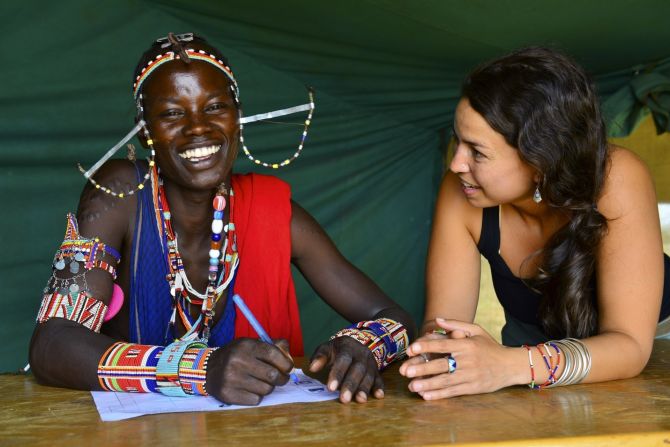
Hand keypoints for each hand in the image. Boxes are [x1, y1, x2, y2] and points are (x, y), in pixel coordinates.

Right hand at [206, 338, 293, 404]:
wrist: (208, 370)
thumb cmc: (236, 356)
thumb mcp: (251, 344)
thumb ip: (272, 346)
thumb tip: (288, 355)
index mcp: (245, 346)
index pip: (273, 354)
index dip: (286, 363)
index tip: (288, 368)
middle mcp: (237, 361)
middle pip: (273, 375)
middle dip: (282, 379)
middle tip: (281, 379)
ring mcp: (231, 378)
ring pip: (266, 389)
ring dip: (269, 388)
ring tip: (262, 383)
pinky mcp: (228, 394)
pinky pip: (255, 400)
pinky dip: (257, 397)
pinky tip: (250, 390)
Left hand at [309, 336, 382, 403]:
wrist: (354, 344)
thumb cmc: (337, 350)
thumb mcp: (327, 348)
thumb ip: (319, 357)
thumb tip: (312, 368)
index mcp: (348, 347)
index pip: (343, 360)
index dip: (337, 374)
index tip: (330, 388)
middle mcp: (361, 354)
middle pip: (357, 369)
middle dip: (351, 385)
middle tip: (344, 399)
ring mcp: (370, 363)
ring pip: (369, 375)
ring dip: (364, 388)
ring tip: (360, 400)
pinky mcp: (376, 371)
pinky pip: (380, 378)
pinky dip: (379, 387)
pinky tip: (379, 396)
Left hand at [399, 318, 521, 398]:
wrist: (511, 365)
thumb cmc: (490, 347)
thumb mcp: (476, 330)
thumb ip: (456, 325)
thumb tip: (438, 319)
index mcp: (466, 344)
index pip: (442, 344)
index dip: (425, 347)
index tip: (411, 349)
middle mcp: (467, 360)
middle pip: (441, 364)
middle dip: (422, 368)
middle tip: (405, 371)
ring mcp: (470, 375)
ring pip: (445, 381)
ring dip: (427, 384)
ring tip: (412, 386)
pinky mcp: (473, 388)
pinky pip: (453, 391)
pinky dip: (439, 394)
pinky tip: (426, 395)